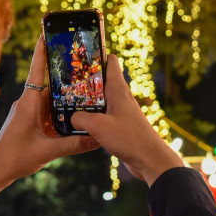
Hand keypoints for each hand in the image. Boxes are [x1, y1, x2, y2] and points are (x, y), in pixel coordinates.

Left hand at [0, 36, 98, 206]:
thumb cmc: (15, 158)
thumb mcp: (47, 151)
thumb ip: (73, 145)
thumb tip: (98, 138)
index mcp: (28, 103)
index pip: (38, 70)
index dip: (43, 51)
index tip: (47, 32)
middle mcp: (28, 103)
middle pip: (50, 83)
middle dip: (66, 74)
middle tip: (84, 63)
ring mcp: (28, 112)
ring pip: (51, 98)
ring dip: (66, 95)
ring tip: (87, 88)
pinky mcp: (30, 122)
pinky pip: (49, 111)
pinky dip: (61, 110)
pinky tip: (75, 113)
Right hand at [71, 54, 183, 185]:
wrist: (150, 160)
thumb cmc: (129, 138)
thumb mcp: (98, 126)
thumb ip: (81, 118)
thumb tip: (71, 118)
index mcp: (118, 89)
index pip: (110, 61)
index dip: (96, 55)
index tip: (79, 56)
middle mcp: (120, 97)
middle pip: (101, 80)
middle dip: (84, 79)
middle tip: (66, 81)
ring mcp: (121, 111)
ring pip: (100, 99)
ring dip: (86, 100)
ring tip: (68, 102)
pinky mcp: (120, 125)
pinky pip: (102, 114)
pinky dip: (92, 116)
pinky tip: (79, 123)